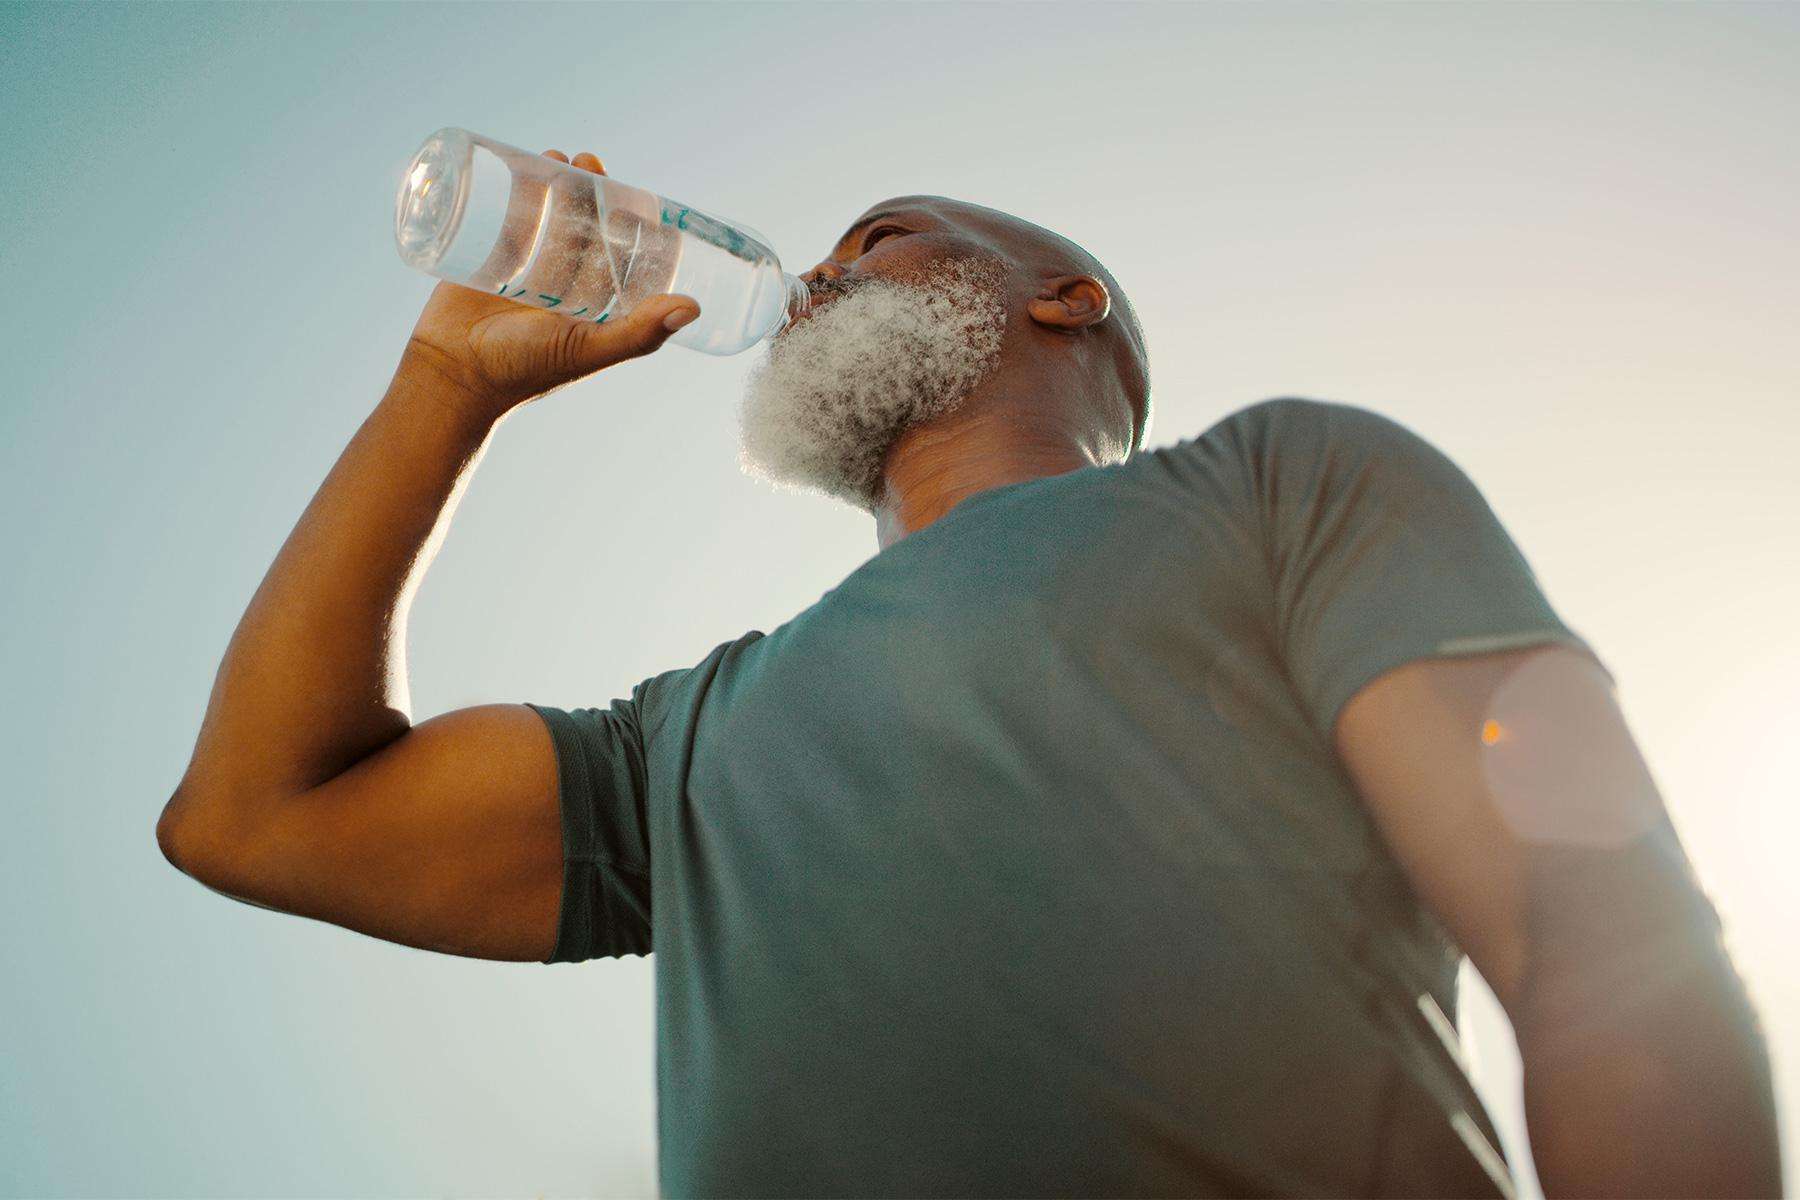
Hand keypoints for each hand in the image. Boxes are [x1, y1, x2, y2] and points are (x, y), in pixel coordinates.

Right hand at [400, 149, 699, 417]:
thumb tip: (694, 307)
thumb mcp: (587, 349)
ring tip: (558, 156)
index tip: (633, 196)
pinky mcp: (490, 260)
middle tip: (590, 162)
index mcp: (593, 307)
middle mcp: (563, 288)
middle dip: (591, 194)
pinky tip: (522, 163)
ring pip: (548, 218)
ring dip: (557, 185)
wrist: (452, 374)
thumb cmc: (524, 369)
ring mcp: (526, 271)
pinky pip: (508, 219)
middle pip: (584, 229)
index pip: (620, 258)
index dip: (630, 226)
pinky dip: (517, 192)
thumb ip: (638, 333)